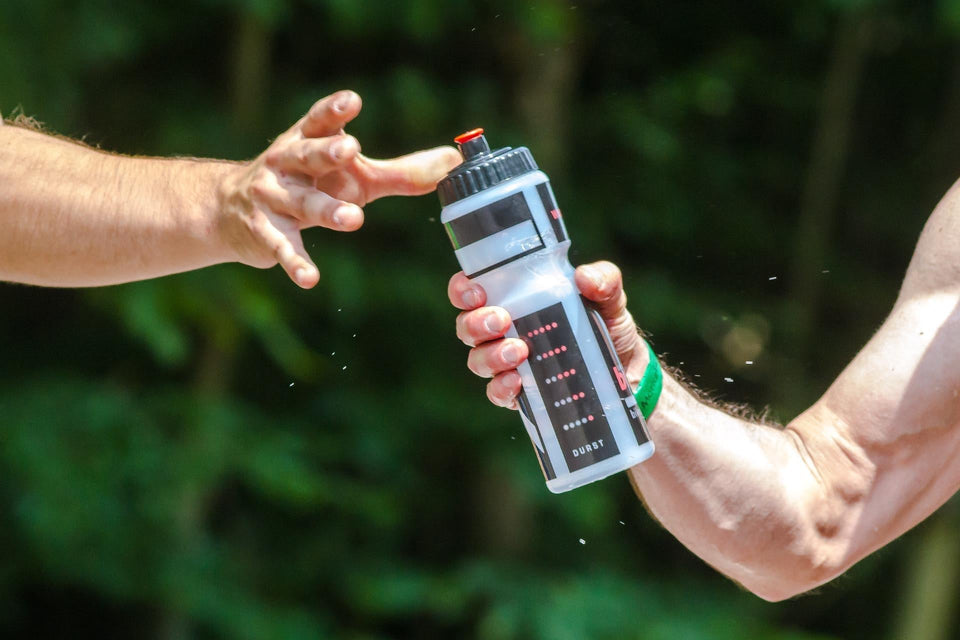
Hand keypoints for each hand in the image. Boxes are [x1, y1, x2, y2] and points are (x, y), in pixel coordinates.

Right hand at [218, 90, 460, 287]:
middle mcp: (285, 163)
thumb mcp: (354, 176)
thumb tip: (453, 162)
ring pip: (302, 203)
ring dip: (325, 210)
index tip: (353, 101)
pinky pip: (284, 247)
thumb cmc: (309, 184)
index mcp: (307, 140)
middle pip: (308, 154)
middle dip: (327, 151)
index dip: (334, 110)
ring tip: (353, 219)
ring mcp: (271, 197)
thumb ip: (402, 172)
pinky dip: (297, 263)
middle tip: (351, 149)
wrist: (230, 211)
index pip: (320, 120)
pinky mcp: (264, 232)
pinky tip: (310, 278)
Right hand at [448, 260, 648, 408]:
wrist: (627, 368)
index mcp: (513, 299)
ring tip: (519, 351)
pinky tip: (517, 381)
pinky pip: (497, 393)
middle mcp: (503, 332)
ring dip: (491, 355)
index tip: (477, 292)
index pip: (471, 291)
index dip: (462, 290)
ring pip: (477, 360)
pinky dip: (501, 387)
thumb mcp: (609, 297)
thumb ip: (603, 280)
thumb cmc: (607, 324)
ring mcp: (509, 364)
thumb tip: (584, 278)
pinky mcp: (521, 393)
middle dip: (476, 323)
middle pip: (467, 327)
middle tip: (502, 320)